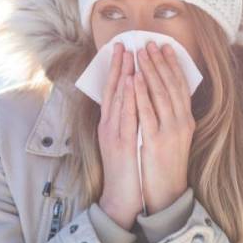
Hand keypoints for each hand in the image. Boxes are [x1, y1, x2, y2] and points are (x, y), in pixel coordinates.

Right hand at [96, 42, 143, 229]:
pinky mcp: (121, 144)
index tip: (123, 50)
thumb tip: (134, 104)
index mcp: (110, 125)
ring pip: (117, 100)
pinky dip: (128, 98)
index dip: (117, 70)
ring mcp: (113, 134)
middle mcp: (108, 126)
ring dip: (122, 76)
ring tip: (128, 55)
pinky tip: (132, 83)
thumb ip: (126, 122)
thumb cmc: (126, 171)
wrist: (120, 198)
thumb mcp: (124, 142)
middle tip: (123, 44)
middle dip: (118, 66)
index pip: (113, 92)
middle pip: (112, 91)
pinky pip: (126, 116)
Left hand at [134, 40, 195, 212]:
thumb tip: (163, 95)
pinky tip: (134, 79)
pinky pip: (146, 113)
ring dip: (150, 72)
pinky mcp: (155, 141)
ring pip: (160, 95)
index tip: (165, 47)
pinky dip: (141, 94)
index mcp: (186, 121)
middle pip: (171, 85)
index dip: (172, 65)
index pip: (180, 86)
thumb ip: (172, 117)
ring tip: (141, 53)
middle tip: (150, 43)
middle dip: (160, 62)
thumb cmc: (167, 164)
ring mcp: (169, 131)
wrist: (167, 192)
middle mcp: (181, 123)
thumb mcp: (175, 138)